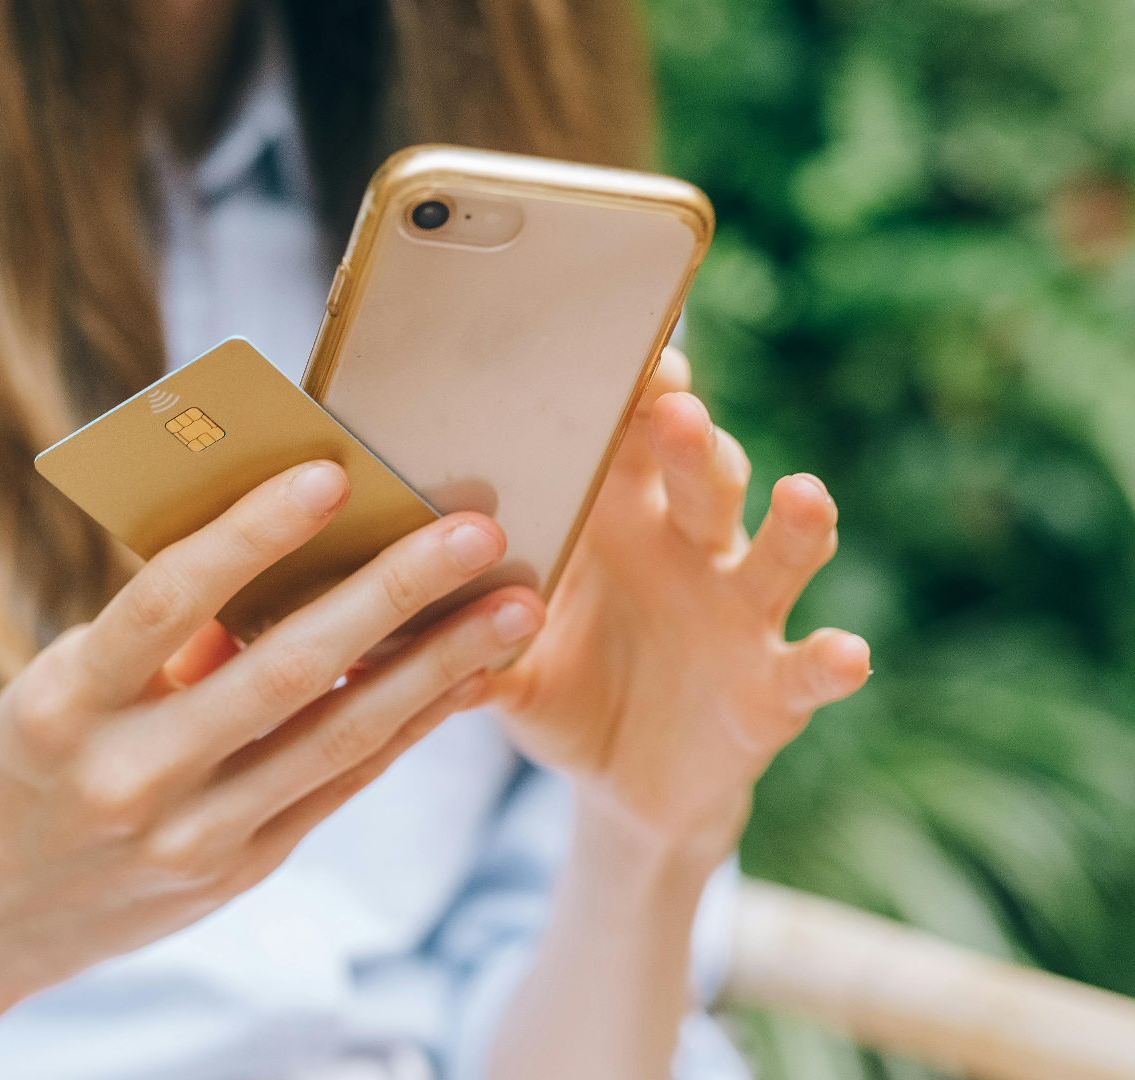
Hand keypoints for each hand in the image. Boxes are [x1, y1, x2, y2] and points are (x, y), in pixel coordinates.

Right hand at [0, 460, 545, 1016]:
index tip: (331, 474)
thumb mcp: (60, 688)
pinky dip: (407, 725)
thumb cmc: (33, 759)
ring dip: (436, 667)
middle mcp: (129, 775)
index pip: (164, 602)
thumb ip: (158, 635)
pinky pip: (339, 784)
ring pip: (335, 736)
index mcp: (63, 704)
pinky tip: (465, 678)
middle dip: (390, 595)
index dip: (249, 536)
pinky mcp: (237, 868)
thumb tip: (280, 551)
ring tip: (514, 608)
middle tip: (475, 529)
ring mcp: (189, 835)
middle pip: (280, 671)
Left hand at [479, 348, 870, 851]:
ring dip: (794, 525)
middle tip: (675, 407)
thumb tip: (364, 623)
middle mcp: (686, 551)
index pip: (627, 440)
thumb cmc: (557, 688)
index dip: (631, 394)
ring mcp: (737, 614)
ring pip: (774, 554)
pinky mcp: (771, 687)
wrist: (621, 785)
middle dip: (691, 441)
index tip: (621, 352)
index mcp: (615, 523)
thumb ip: (452, 634)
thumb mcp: (500, 661)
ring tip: (802, 495)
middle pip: (701, 476)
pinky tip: (844, 652)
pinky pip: (807, 669)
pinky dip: (831, 662)